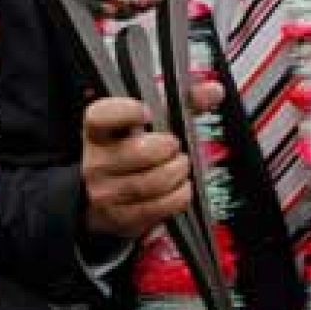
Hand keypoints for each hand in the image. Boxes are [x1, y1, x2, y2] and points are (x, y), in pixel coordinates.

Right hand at [81, 81, 222, 238]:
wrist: (102, 197)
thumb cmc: (128, 153)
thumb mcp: (148, 124)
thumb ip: (181, 103)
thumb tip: (214, 91)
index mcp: (97, 132)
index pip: (102, 117)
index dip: (126, 112)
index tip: (147, 111)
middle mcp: (96, 163)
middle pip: (142, 152)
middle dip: (170, 147)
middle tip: (174, 146)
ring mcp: (107, 193)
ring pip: (156, 181)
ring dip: (178, 171)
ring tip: (179, 166)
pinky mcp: (123, 218)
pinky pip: (163, 205)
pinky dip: (180, 194)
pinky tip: (179, 187)